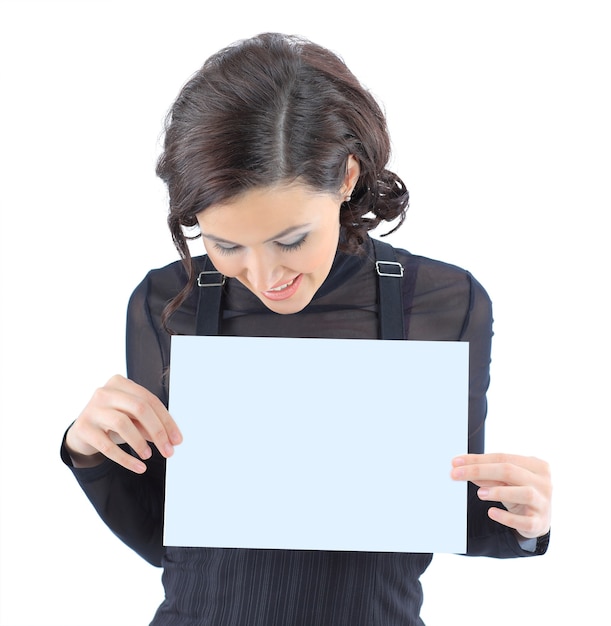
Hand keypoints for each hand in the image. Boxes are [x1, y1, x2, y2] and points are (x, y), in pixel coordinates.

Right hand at [65, 374, 182, 473]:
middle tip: (168, 450)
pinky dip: (126, 458)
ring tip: (148, 455)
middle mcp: (105, 392)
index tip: (177, 440)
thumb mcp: (133, 420)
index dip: (167, 421)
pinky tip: (138, 467)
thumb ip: (150, 425)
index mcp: (120, 383)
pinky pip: (107, 446)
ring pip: (123, 424)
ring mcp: (92, 409)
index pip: (150, 400)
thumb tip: (171, 439)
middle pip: (139, 409)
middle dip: (158, 431)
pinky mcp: (83, 428)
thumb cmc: (112, 421)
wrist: (82, 433)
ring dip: (140, 443)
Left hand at [451, 453, 551, 538]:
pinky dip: (506, 518)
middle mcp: (543, 482)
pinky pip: (524, 521)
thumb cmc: (519, 492)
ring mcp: (544, 503)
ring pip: (524, 493)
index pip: (502, 458)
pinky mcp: (540, 523)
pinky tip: (491, 513)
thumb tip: (462, 469)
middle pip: (509, 471)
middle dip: (479, 471)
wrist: (538, 518)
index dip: (477, 459)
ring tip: (480, 493)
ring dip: (498, 491)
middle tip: (457, 474)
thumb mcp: (505, 481)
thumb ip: (488, 475)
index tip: (456, 462)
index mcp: (536, 465)